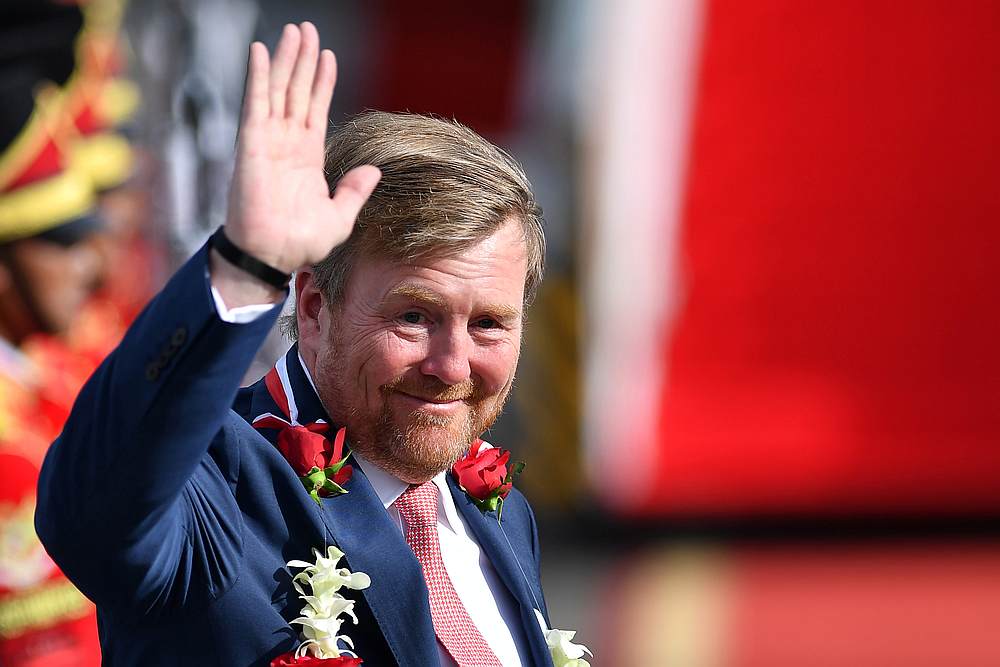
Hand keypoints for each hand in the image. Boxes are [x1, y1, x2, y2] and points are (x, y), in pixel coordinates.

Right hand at [223, 22, 379, 274]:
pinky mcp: (252, 144)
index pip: (315, 110)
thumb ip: (354, 192)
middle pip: (297, 91)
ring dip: (286, 59)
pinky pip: (256, 103)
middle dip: (303, 60)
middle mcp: (287, 144)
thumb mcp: (340, 217)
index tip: (328, 56)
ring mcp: (269, 141)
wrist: (273, 256)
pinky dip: (258, 76)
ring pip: (279, 89)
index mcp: (307, 158)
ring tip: (294, 30)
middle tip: (307, 29)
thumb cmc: (300, 244)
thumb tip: (373, 171)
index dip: (322, 82)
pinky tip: (261, 51)